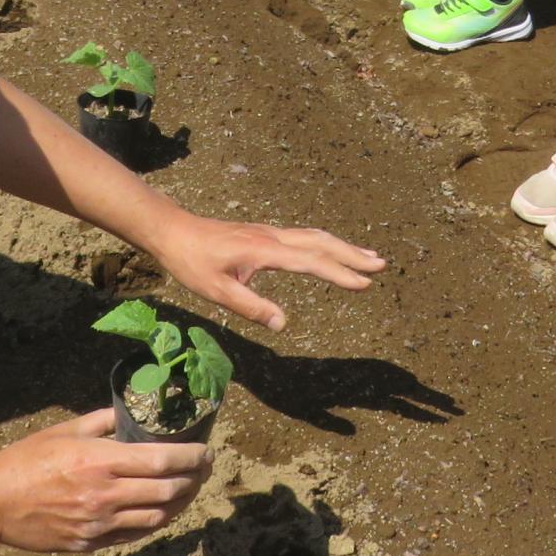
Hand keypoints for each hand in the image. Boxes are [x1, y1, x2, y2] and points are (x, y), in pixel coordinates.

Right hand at [0, 411, 207, 551]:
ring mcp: (99, 523)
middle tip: (205, 469)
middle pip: (168, 491)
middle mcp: (105, 494)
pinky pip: (135, 534)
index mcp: (100, 461)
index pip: (162, 461)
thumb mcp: (66, 430)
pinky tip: (162, 509)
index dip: (192, 458)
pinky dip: (155, 521)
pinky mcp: (90, 543)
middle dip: (195, 479)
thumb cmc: (26, 459)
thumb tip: (131, 414)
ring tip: (190, 489)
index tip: (206, 452)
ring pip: (157, 518)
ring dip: (181, 503)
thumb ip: (103, 422)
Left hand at [151, 213, 386, 333]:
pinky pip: (304, 237)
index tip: (365, 284)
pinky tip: (332, 251)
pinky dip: (326, 244)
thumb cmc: (192, 262)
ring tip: (368, 256)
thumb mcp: (217, 291)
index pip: (311, 261)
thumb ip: (251, 307)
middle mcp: (273, 238)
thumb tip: (283, 324)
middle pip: (321, 243)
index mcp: (265, 251)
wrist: (174, 231)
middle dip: (352, 254)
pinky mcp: (266, 235)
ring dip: (343, 246)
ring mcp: (270, 233)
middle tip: (381, 265)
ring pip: (315, 236)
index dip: (339, 273)